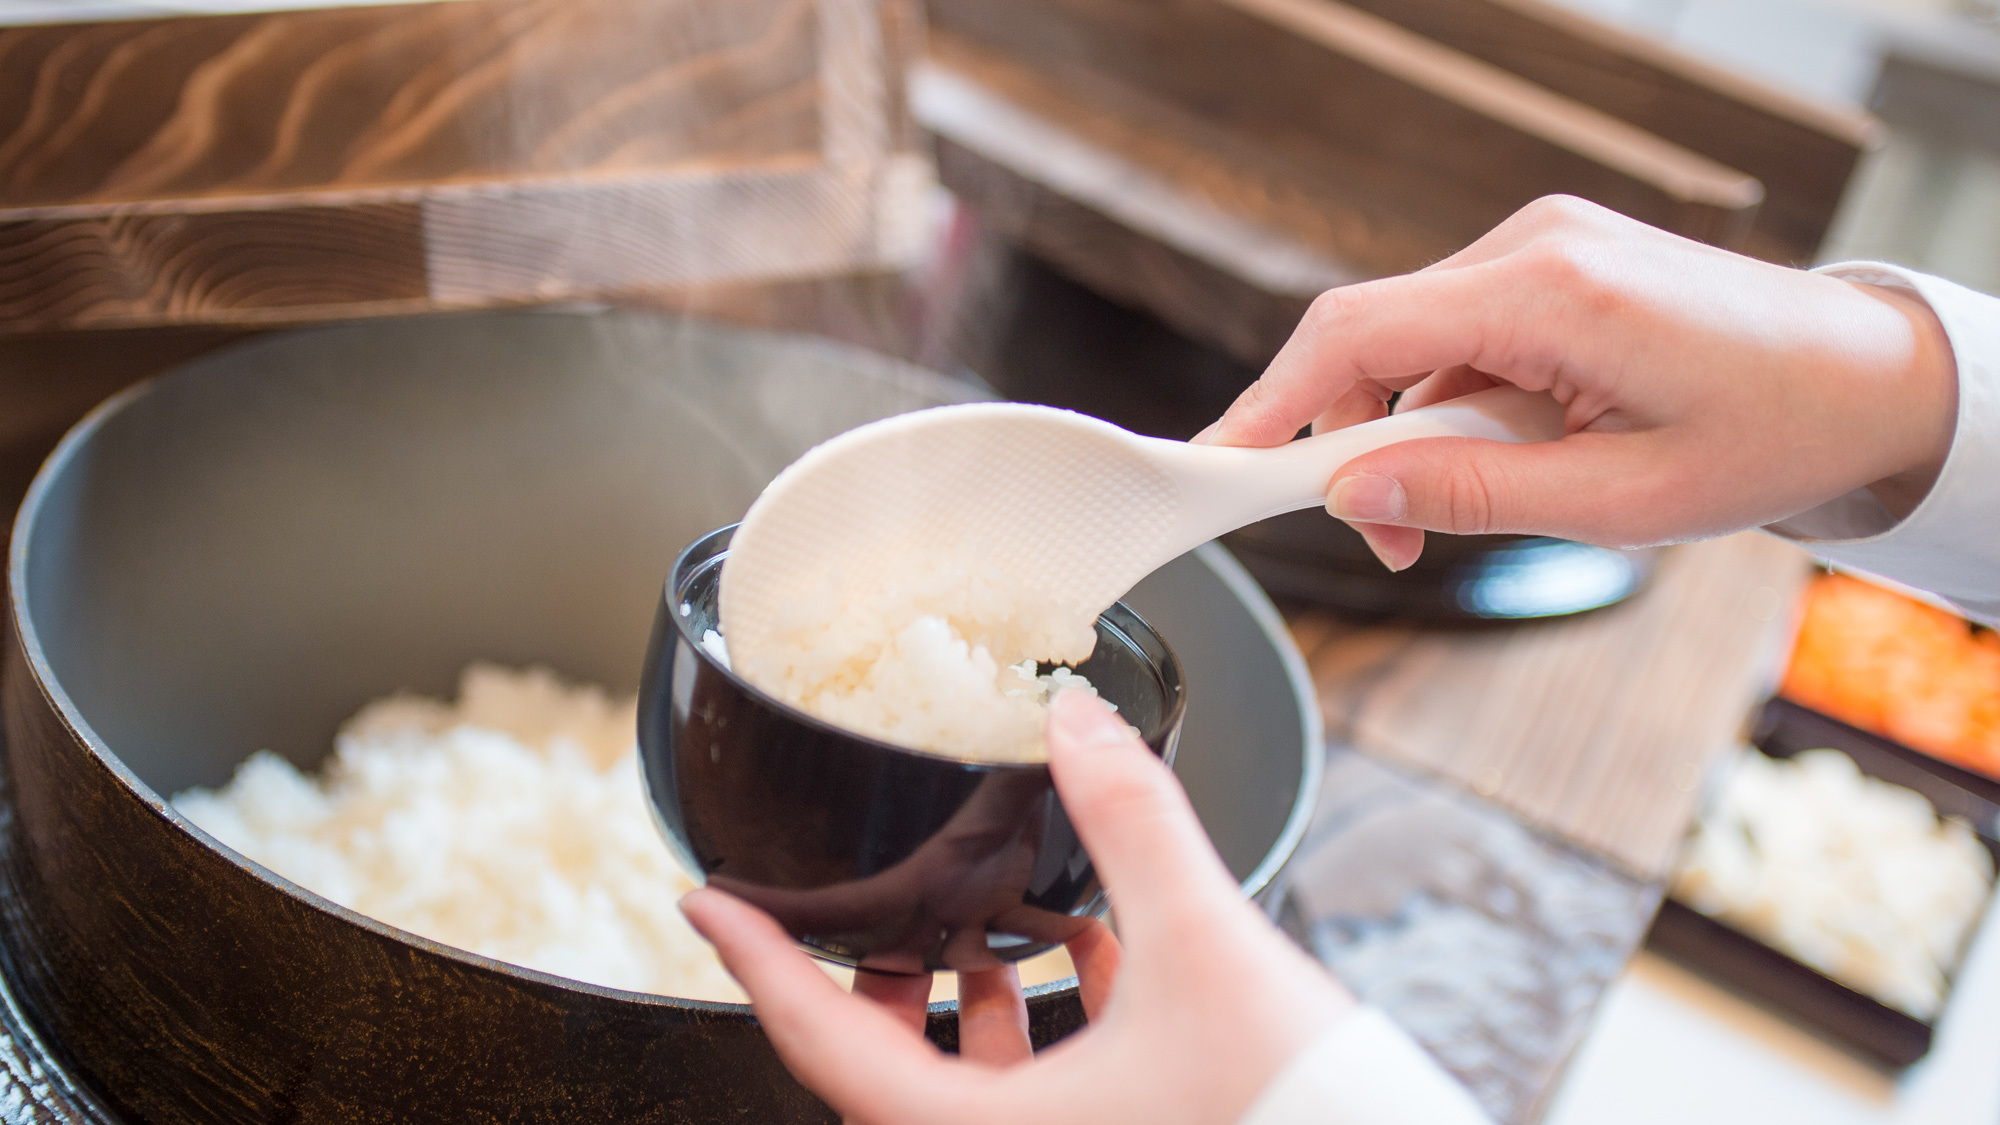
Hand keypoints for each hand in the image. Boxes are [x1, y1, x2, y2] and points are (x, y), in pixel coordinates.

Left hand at [680, 691, 1353, 1124]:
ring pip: (965, 1086)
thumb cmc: (1292, 1113)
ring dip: (966, 1002)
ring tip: (980, 924)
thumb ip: (1133, 821)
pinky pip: (1042, 1097)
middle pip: (884, 1068)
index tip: (705, 906)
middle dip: (873, 975)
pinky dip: (1050, 1030)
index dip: (755, 965)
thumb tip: (1080, 717)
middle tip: (860, 900)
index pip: (824, 1043)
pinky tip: (1098, 958)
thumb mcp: (1205, 946)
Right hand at [1200, 196, 1959, 570]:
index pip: (1353, 333)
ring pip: (1409, 341)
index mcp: (1548, 291)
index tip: (1223, 467)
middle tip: (1387, 538)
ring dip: (1407, 428)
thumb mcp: (1617, 501)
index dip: (1271, 404)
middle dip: (1349, 440)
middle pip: (1367, 335)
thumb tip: (1347, 496)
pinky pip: (1456, 334)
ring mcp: (1543, 245)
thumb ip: (1469, 495)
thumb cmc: (1769, 435)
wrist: (1869, 378)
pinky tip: (1512, 450)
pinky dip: (1450, 403)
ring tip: (1476, 500)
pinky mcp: (1553, 263)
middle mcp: (1534, 245)